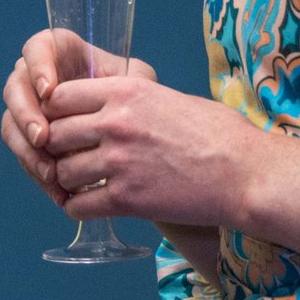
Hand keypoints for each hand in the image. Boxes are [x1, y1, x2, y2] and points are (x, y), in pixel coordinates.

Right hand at [0, 27, 155, 209]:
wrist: (128, 133)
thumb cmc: (132, 98)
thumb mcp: (138, 83)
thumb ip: (134, 77)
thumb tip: (126, 84)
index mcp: (60, 53)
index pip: (38, 48)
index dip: (37, 67)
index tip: (49, 92)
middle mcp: (37, 78)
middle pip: (16, 87)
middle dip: (25, 114)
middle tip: (42, 137)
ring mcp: (30, 109)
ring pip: (11, 123)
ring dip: (25, 148)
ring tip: (49, 171)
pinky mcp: (29, 139)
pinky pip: (21, 152)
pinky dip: (35, 170)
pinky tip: (54, 187)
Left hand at [36, 75, 258, 227]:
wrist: (246, 174)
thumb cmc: (219, 134)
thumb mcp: (170, 97)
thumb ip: (132, 100)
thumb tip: (108, 105)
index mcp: (125, 90)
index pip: (59, 96)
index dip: (56, 113)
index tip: (66, 125)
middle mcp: (115, 122)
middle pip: (54, 134)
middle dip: (57, 149)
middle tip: (70, 158)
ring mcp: (118, 161)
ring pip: (62, 172)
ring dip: (68, 181)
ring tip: (83, 185)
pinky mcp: (126, 199)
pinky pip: (78, 206)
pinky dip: (78, 208)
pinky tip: (90, 206)